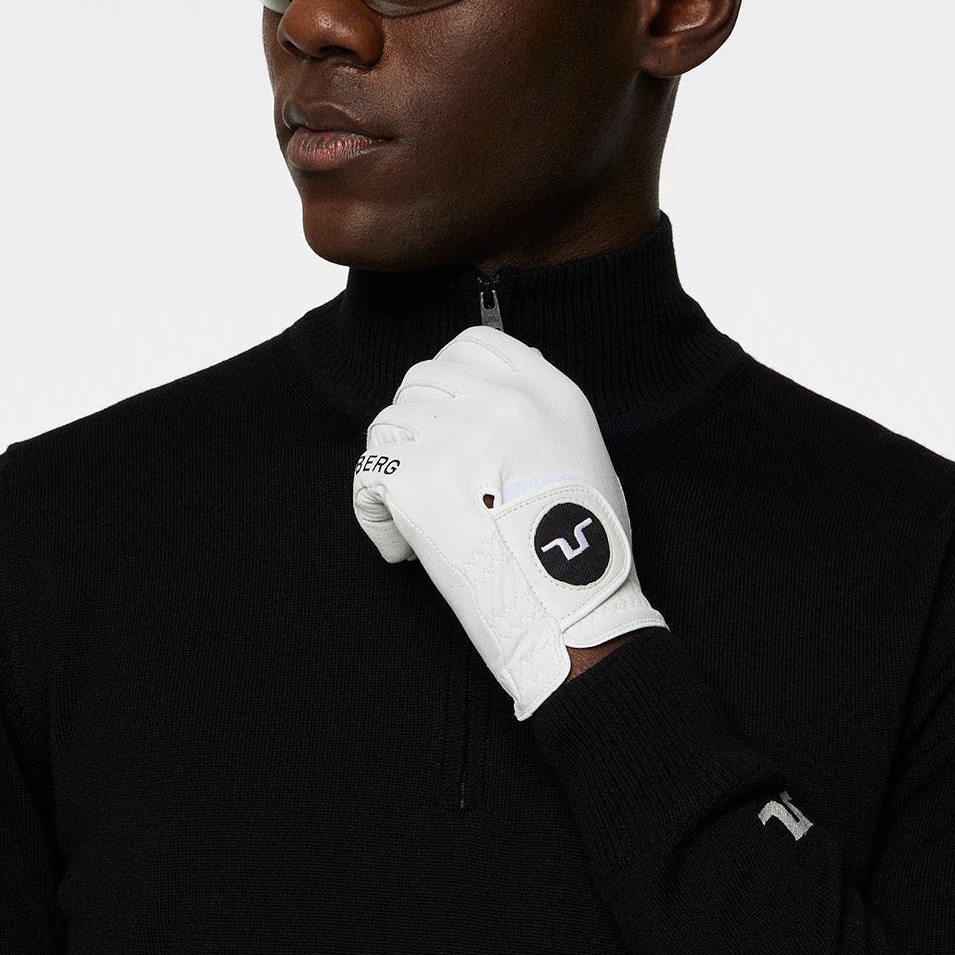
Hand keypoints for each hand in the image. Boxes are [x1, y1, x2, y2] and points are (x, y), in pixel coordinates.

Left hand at [352, 325, 668, 719]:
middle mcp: (499, 402)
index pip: (472, 344)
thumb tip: (494, 385)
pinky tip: (406, 547)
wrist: (571, 611)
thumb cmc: (586, 550)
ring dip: (395, 470)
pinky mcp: (417, 477)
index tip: (446, 416)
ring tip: (424, 519)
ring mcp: (455, 436)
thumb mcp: (584, 455)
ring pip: (388, 424)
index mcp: (546, 392)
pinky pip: (369, 476)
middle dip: (418, 426)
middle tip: (435, 479)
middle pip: (421, 379)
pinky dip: (377, 516)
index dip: (448, 377)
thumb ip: (539, 414)